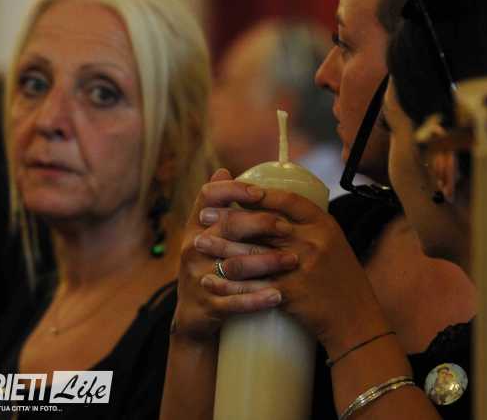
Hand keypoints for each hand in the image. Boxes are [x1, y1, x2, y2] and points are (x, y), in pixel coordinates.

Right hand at [173, 169, 286, 343]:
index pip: (207, 197)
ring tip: (293, 261)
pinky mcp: (206, 304)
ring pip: (234, 266)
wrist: (194, 315)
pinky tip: (278, 295)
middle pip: (226, 228)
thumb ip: (220, 209)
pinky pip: (233, 301)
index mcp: (196, 227)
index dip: (233, 191)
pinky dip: (256, 299)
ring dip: (266, 263)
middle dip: (260, 224)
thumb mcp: (209, 236)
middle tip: (288, 228)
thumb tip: (224, 171)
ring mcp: (198, 276)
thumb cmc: (210, 266)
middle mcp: (193, 248)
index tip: (260, 192)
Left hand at [193, 181, 390, 355]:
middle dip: (228, 218)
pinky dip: (229, 283)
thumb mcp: (331, 242)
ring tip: (199, 244)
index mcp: (323, 224)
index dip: (256, 193)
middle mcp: (314, 241)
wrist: (356, 319)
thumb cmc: (341, 278)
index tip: (231, 190)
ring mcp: (303, 267)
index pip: (286, 199)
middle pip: (262, 223)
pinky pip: (253, 286)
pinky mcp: (292, 294)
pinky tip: (210, 279)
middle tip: (203, 215)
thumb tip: (271, 205)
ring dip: (221, 248)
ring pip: (252, 253)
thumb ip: (306, 225)